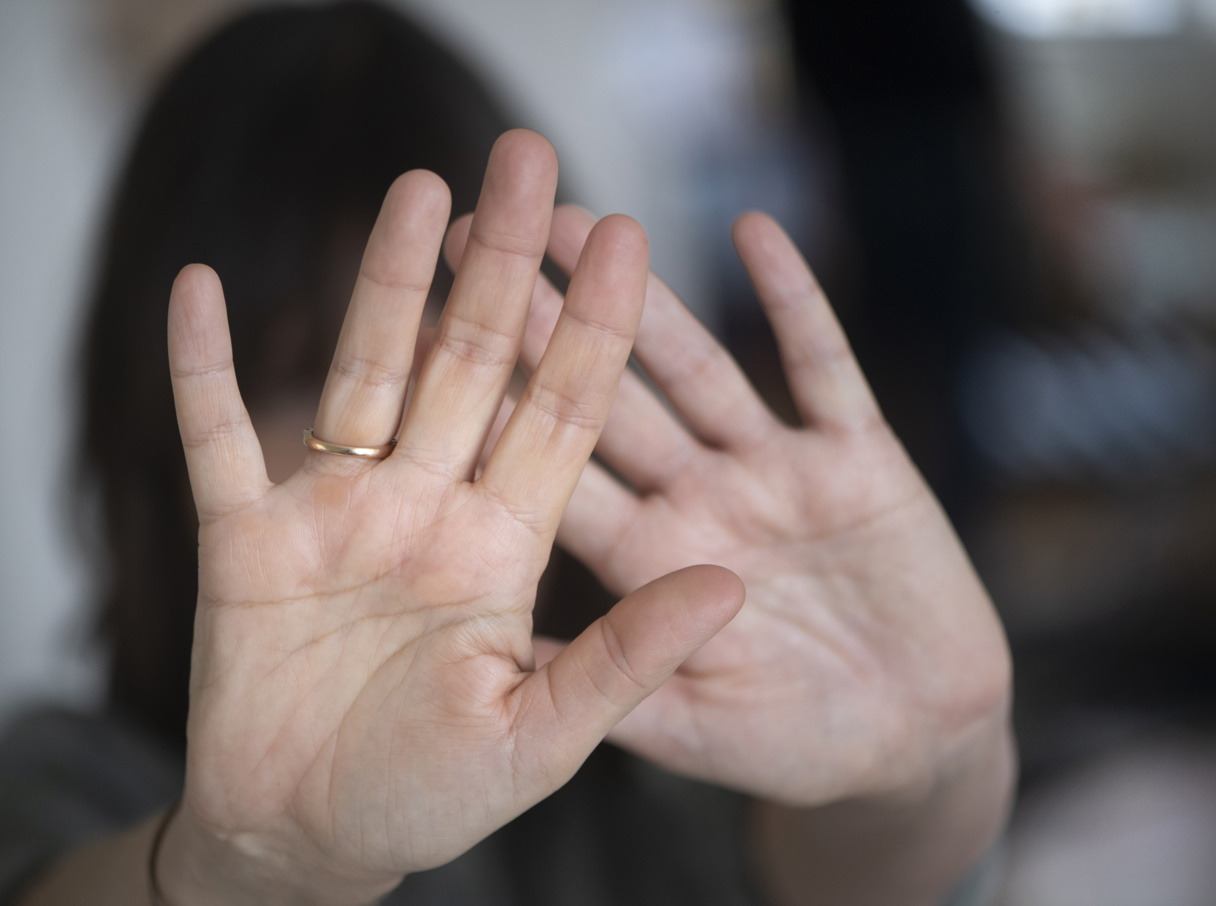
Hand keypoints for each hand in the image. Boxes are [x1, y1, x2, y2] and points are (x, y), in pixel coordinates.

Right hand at [157, 133, 743, 904]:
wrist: (309, 839)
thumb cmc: (430, 797)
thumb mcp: (543, 736)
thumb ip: (629, 657)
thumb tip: (732, 584)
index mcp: (505, 547)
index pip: (560, 413)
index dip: (593, 326)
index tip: (628, 236)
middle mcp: (427, 508)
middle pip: (470, 363)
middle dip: (501, 264)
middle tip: (528, 156)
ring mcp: (334, 514)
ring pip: (363, 373)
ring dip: (382, 283)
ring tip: (414, 188)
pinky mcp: (242, 538)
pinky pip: (216, 438)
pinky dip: (202, 371)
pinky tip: (197, 291)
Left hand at [446, 205, 1009, 809]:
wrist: (913, 742)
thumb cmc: (793, 745)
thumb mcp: (690, 730)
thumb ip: (608, 679)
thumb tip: (499, 640)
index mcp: (644, 556)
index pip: (553, 468)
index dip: (495, 406)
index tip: (430, 336)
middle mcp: (697, 496)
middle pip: (607, 396)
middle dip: (546, 320)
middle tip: (474, 238)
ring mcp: (775, 471)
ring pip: (698, 367)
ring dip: (649, 296)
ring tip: (588, 218)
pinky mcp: (859, 459)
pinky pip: (824, 370)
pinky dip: (796, 306)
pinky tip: (755, 235)